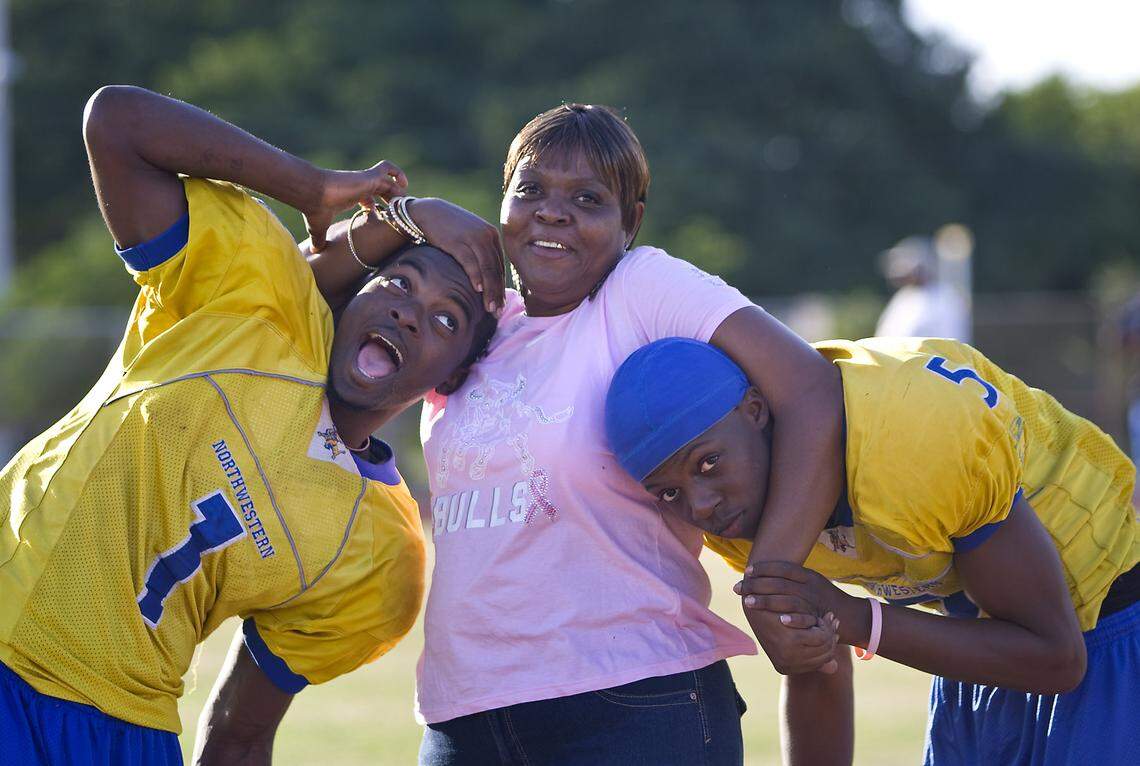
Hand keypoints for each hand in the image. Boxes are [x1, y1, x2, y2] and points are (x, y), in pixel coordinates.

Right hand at [304, 161, 408, 252]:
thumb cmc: (315, 209)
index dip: (379, 207)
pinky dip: (398, 172)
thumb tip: (312, 252)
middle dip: (393, 200)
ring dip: (399, 190)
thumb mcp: (318, 228)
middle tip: (400, 214)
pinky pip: (387, 168)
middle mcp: (359, 187)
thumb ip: (319, 239)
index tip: (383, 219)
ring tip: (404, 205)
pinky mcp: (368, 176)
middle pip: (383, 189)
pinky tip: (403, 184)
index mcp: (352, 196)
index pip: (369, 197)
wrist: (312, 195)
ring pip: (389, 180)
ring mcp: (365, 180)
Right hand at [407, 197, 505, 314]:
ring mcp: (473, 237)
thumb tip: (484, 277)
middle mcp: (486, 235)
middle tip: (498, 311)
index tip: (501, 303)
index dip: (501, 286)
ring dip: (489, 290)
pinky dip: (475, 276)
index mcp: (491, 235)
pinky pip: (470, 262)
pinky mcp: (458, 241)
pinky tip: (477, 290)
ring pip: (486, 268)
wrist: (428, 212)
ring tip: (490, 307)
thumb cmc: (448, 228)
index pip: (499, 266)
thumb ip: (479, 252)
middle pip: (495, 269)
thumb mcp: (469, 237)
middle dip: (497, 292)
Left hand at [735, 561, 851, 623]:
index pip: (782, 567)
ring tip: (748, 602)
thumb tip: (766, 575)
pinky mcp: (820, 617)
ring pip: (788, 598)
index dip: (764, 568)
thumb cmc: (824, 599)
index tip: (747, 571)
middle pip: (779, 582)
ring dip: (766, 600)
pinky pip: (805, 616)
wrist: (850, 616)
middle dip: (756, 585)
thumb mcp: (810, 583)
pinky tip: (778, 620)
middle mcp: (811, 585)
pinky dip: (793, 618)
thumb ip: (792, 580)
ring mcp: (815, 602)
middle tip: (737, 588)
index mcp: (807, 575)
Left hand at [742, 606, 839, 674]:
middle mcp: (785, 664)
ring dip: (824, 627)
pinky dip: (816, 623)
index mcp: (785, 667)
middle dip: (831, 634)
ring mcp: (785, 654)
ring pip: (824, 643)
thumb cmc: (773, 618)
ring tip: (822, 617)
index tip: (835, 628)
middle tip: (831, 619)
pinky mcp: (788, 640)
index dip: (831, 642)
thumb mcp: (794, 637)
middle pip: (827, 653)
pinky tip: (813, 614)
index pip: (822, 661)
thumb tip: (834, 668)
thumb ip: (813, 654)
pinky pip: (817, 634)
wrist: (753, 600)